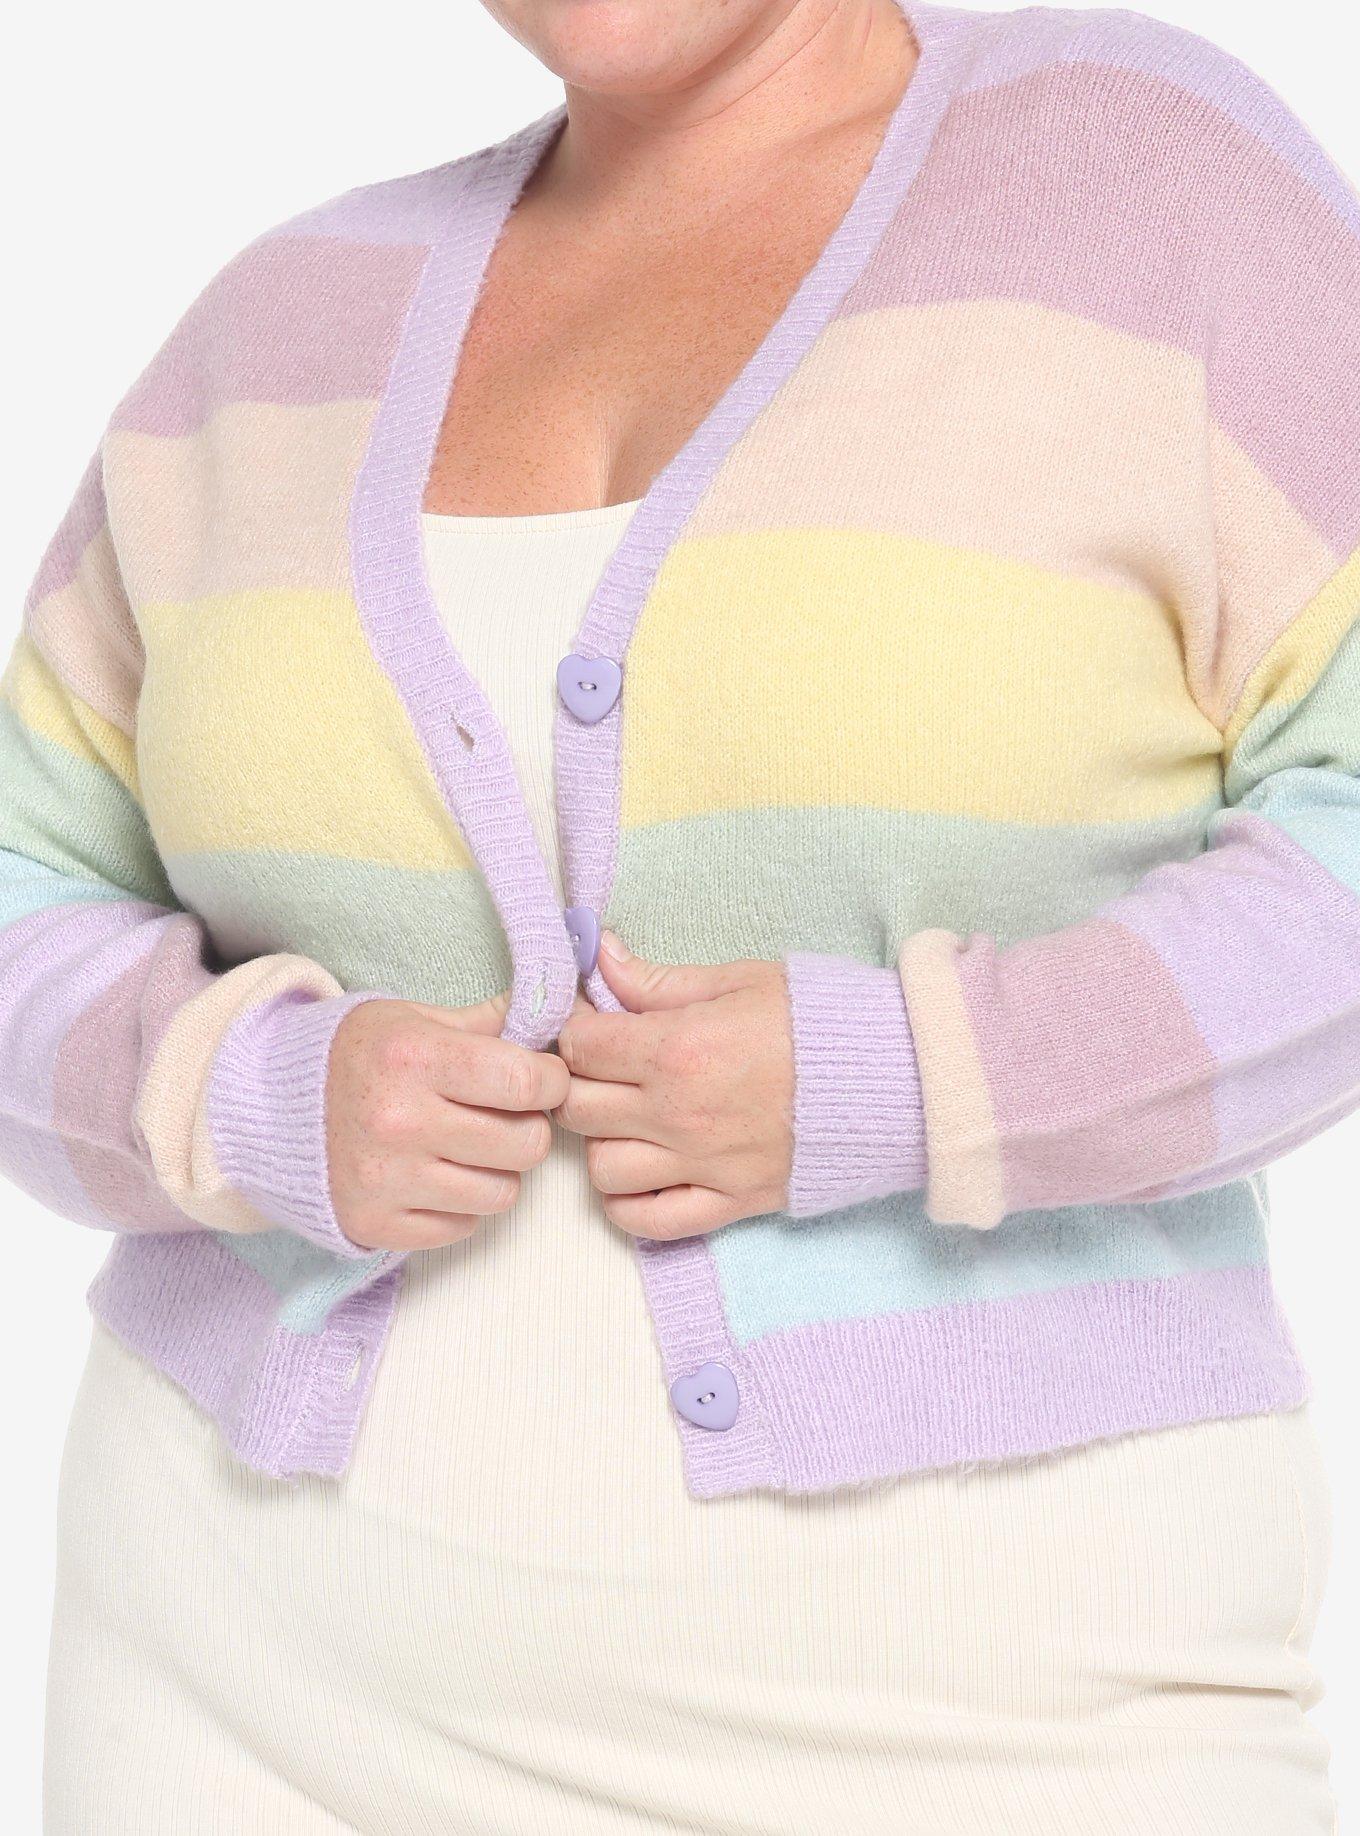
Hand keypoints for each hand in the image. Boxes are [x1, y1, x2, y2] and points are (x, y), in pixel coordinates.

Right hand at [327, 995, 568, 1250]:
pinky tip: (437, 1174)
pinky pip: (464, 1226)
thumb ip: (494, 1019)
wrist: (272, 1109)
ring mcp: (386, 1179)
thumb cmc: (359, 1056)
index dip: (550, 1080)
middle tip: (503, 1113)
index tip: (539, 1077)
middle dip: (528, 1126)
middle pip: (527, 1143)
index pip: (528, 1081)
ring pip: (504, 1192)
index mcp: (414, 1057)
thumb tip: (574, 1008)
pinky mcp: (376, 1224)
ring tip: (468, 1144)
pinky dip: (462, 1204)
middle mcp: (399, 1120)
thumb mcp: (417, 1019)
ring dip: (498, 1169)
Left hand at [555, 934, 794, 1239]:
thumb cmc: (819, 1022)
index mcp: (678, 1048)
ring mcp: (701, 1164)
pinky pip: (647, 1220)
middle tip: (604, 1070)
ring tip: (628, 1120)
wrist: (895, 1079)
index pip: (578, 1046)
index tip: (590, 1025)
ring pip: (601, 1169)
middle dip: (579, 1083)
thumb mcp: (738, 981)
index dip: (574, 1030)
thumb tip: (599, 957)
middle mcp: (679, 1113)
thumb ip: (659, 980)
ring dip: (603, 1143)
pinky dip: (629, 1203)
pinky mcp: (729, 1202)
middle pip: (577, 1108)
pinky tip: (642, 1171)